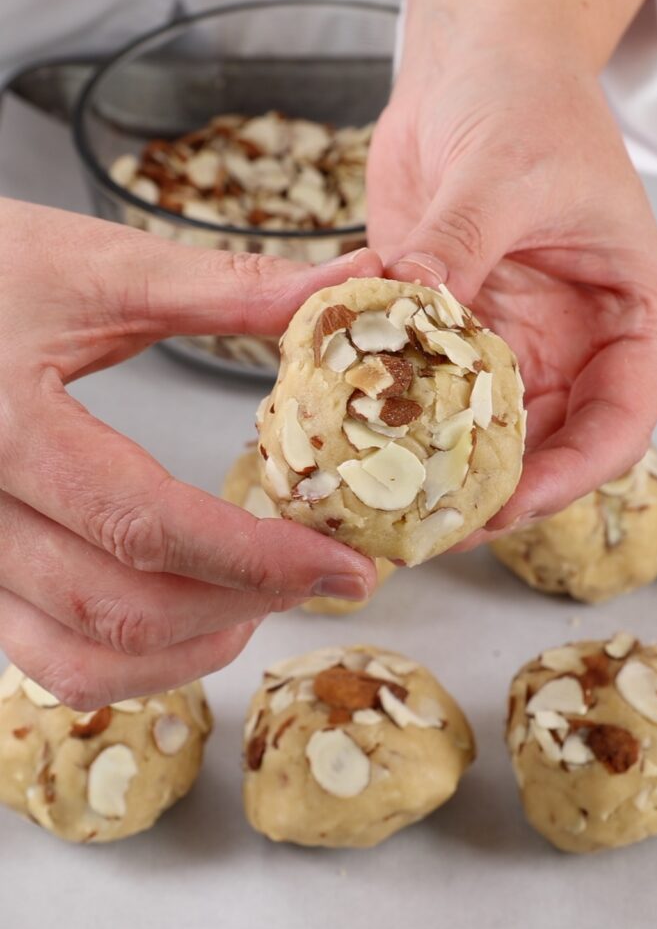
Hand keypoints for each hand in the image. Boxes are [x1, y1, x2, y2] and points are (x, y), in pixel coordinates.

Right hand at [0, 200, 380, 705]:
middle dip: (243, 604)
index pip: (151, 526)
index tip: (349, 566)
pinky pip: (40, 657)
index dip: (263, 558)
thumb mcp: (94, 267)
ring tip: (260, 608)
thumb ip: (228, 289)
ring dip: (186, 652)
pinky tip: (182, 619)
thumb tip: (348, 284)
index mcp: (3, 427)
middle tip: (322, 577)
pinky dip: (126, 661)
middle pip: (121, 607)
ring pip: (75, 659)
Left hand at [366, 0, 656, 541]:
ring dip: (434, 468)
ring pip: (479, 434)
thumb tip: (411, 306)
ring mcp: (508, 344)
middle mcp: (572, 345)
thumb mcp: (502, 172)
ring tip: (383, 500)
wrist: (474, 64)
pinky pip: (422, 389)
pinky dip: (391, 414)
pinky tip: (351, 433)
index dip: (566, 478)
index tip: (507, 506)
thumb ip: (458, 245)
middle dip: (490, 492)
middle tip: (426, 525)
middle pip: (545, 448)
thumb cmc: (528, 101)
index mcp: (628, 318)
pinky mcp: (448, 332)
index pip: (618, 422)